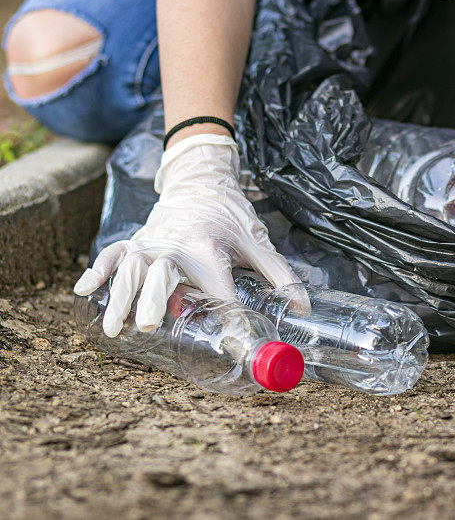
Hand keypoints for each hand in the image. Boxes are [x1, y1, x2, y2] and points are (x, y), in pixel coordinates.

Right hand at [74, 134, 299, 336]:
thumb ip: (280, 275)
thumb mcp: (258, 242)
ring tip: (114, 327)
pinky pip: (113, 253)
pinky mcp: (139, 240)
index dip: (227, 317)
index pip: (220, 289)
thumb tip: (303, 308)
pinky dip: (97, 269)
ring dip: (120, 296)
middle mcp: (179, 245)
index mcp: (212, 248)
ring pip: (132, 267)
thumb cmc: (231, 216)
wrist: (202, 180)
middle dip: (153, 300)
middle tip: (147, 326)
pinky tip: (84, 290)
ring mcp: (154, 242)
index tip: (232, 343)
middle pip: (164, 274)